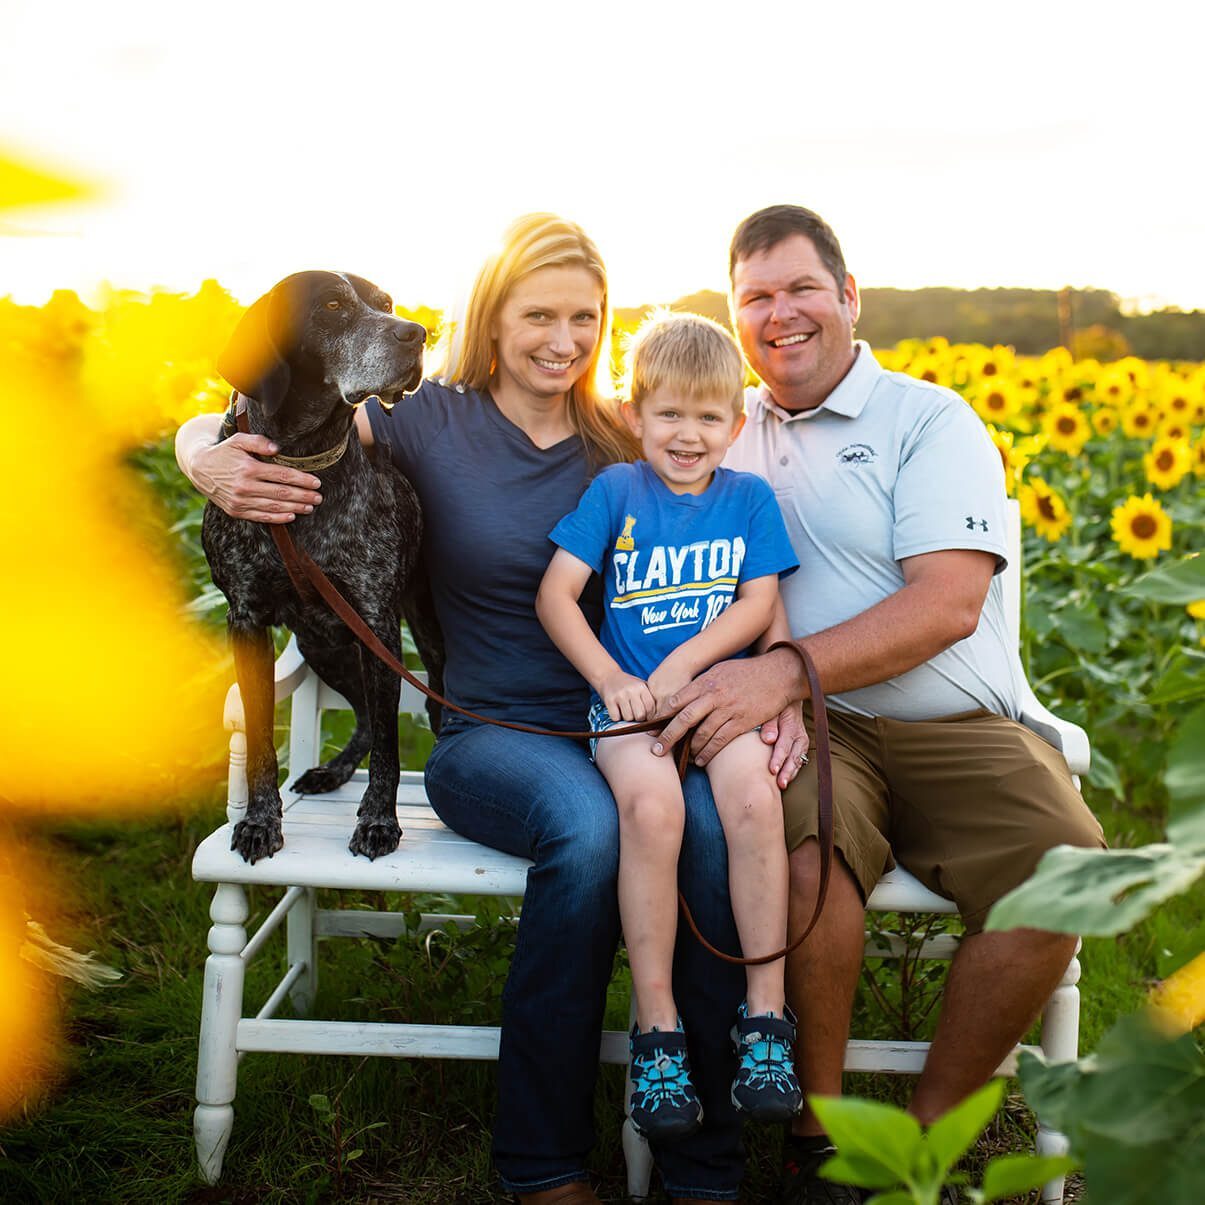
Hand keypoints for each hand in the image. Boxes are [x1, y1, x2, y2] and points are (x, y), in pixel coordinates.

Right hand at [190, 433, 322, 522]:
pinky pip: (261, 517)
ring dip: (295, 508)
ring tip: (310, 506)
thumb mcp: (238, 440)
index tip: (316, 482)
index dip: (301, 479)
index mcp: (248, 468)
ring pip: (274, 507)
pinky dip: (278, 518)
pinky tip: (292, 516)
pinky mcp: (236, 511)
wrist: (199, 469)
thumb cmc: (224, 452)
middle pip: (281, 493)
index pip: (281, 475)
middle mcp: (244, 486)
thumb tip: (277, 448)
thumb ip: (258, 441)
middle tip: (319, 497)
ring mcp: (240, 501)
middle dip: (303, 495)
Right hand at [598, 671, 656, 721]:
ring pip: (628, 717)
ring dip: (628, 718)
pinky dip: (617, 718)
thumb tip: (660, 715)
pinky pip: (616, 718)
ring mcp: (619, 695)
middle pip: (640, 715)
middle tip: (636, 715)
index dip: (650, 716)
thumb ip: (650, 697)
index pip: (650, 707)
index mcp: (641, 687)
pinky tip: (618, 711)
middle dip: (639, 718)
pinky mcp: (609, 700)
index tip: (647, 717)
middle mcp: (631, 690)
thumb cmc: (629, 685)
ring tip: (627, 711)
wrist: (608, 676)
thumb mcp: (641, 686)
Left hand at [651, 647, 804, 765]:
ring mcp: (728, 709)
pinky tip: (701, 760)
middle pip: (684, 719)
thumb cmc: (747, 672)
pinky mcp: (742, 722)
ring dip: (689, 748)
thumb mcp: (720, 670)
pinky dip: (708, 752)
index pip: (677, 699)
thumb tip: (683, 696)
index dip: (662, 716)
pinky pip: (720, 741)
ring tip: (682, 757)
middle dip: (668, 736)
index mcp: (706, 682)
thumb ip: (702, 683)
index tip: (652, 728)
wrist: (778, 674)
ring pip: (702, 733)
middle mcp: (714, 696)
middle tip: (656, 750)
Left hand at [761, 701, 808, 789]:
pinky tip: (785, 780)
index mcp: (792, 726)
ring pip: (798, 761)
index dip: (778, 758)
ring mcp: (802, 743)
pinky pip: (798, 762)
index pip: (784, 745)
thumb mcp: (772, 710)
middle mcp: (800, 736)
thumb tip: (768, 740)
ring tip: (782, 785)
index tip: (772, 770)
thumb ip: (769, 724)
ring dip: (790, 774)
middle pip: (794, 756)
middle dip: (787, 771)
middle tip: (780, 783)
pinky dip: (792, 771)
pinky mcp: (800, 749)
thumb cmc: (776, 708)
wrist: (789, 703)